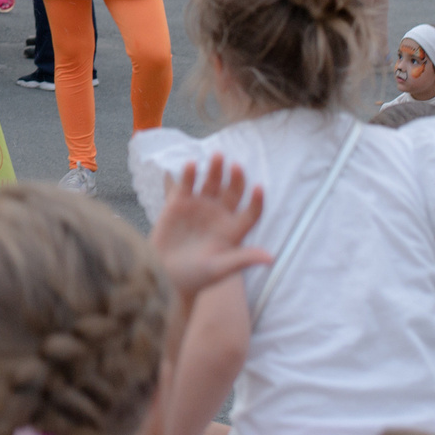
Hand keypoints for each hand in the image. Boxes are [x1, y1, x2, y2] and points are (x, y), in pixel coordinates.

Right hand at [150, 156, 273, 300]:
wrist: (163, 276)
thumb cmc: (195, 278)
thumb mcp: (220, 269)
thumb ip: (242, 259)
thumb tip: (271, 258)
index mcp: (234, 230)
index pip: (252, 211)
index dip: (256, 201)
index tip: (258, 188)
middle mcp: (220, 214)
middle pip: (233, 191)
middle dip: (236, 178)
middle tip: (236, 166)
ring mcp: (200, 206)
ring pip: (212, 182)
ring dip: (216, 169)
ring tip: (217, 156)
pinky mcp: (179, 202)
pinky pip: (187, 184)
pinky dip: (189, 174)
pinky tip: (192, 165)